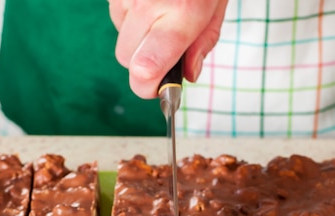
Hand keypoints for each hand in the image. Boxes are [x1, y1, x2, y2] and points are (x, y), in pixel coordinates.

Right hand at [108, 0, 227, 97]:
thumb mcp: (217, 6)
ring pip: (120, 35)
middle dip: (142, 61)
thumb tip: (188, 76)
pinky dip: (130, 12)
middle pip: (126, 59)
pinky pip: (116, 12)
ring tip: (160, 9)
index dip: (147, 87)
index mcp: (180, 16)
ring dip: (136, 33)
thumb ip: (203, 43)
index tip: (157, 89)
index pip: (145, 69)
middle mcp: (148, 4)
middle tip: (163, 48)